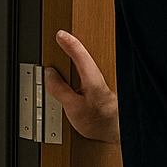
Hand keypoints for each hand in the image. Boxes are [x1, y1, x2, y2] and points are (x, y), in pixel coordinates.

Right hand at [45, 30, 119, 144]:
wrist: (117, 131)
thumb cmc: (101, 122)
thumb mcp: (73, 108)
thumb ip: (59, 89)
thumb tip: (50, 74)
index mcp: (93, 80)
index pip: (80, 55)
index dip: (69, 42)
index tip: (60, 34)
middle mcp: (99, 76)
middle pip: (82, 56)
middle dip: (70, 48)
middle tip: (59, 42)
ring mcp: (100, 80)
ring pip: (83, 64)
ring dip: (72, 61)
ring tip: (61, 68)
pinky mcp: (99, 85)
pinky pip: (85, 72)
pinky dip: (76, 71)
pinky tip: (70, 82)